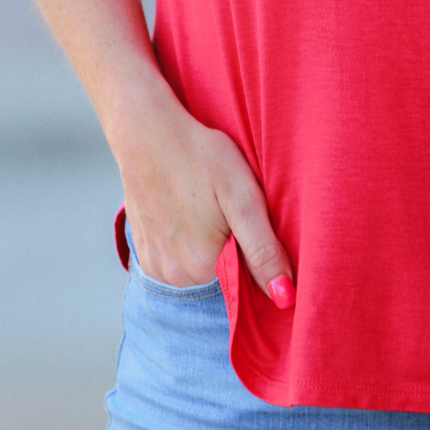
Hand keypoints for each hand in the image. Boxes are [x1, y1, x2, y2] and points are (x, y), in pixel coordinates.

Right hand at [114, 86, 295, 304]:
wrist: (147, 131)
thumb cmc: (200, 156)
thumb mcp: (243, 197)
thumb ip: (264, 251)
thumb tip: (286, 298)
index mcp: (204, 268)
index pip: (247, 282)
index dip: (258, 255)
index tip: (252, 222)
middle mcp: (175, 277)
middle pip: (222, 274)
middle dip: (234, 248)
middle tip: (230, 207)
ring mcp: (155, 265)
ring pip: (199, 267)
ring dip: (210, 245)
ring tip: (209, 206)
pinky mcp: (143, 249)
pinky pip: (176, 258)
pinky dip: (187, 240)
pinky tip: (189, 209)